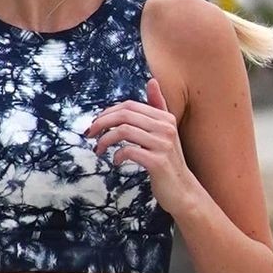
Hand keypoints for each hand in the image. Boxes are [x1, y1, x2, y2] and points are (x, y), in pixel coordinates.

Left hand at [84, 76, 196, 217]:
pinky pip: (129, 151)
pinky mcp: (158, 162)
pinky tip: (115, 162)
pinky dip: (117, 155)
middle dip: (102, 123)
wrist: (183, 191)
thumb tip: (152, 81)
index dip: (109, 112)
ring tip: (98, 150)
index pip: (130, 106)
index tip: (96, 123)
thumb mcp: (164, 132)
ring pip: (124, 131)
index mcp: (165, 118)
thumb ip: (158, 107)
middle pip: (125, 115)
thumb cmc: (169, 162)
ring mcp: (163, 145)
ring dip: (105, 140)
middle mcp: (166, 128)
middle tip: (90, 134)